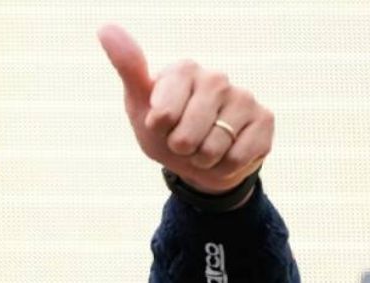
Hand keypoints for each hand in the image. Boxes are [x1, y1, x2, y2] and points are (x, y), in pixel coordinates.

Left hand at [99, 24, 271, 194]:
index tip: (161, 123)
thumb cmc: (165, 128)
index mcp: (183, 70)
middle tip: (183, 141)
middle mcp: (216, 78)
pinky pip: (237, 158)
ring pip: (213, 149)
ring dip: (203, 160)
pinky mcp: (264, 118)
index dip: (159, 131)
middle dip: (180, 150)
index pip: (162, 115)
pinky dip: (225, 167)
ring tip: (204, 148)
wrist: (199, 159)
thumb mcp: (139, 104)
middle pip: (186, 137)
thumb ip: (127, 67)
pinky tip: (226, 152)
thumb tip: (105, 27)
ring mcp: (243, 96)